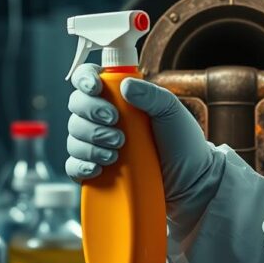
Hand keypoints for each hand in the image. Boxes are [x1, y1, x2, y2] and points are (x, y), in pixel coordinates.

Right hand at [65, 63, 216, 200]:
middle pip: (76, 106)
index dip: (84, 80)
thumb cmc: (183, 143)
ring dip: (92, 142)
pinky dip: (81, 166)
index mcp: (120, 99)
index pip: (89, 79)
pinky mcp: (96, 171)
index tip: (96, 88)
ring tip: (118, 151)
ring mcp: (98, 145)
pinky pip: (73, 166)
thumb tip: (125, 85)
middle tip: (116, 124)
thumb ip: (151, 94)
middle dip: (92, 114)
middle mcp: (104, 119)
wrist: (191, 183)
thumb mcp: (172, 112)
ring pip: (74, 136)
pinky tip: (98, 168)